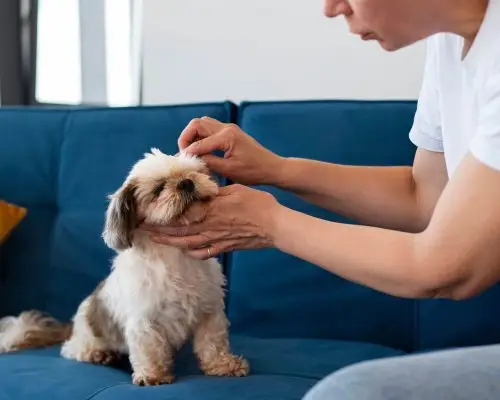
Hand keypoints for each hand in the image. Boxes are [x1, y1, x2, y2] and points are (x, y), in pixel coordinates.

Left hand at [140, 184, 279, 258]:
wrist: (274, 226)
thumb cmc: (257, 204)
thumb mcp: (234, 189)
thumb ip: (214, 192)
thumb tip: (198, 190)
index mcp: (209, 210)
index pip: (178, 214)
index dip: (160, 216)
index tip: (145, 214)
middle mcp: (208, 227)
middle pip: (177, 230)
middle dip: (157, 230)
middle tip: (140, 229)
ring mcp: (215, 240)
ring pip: (186, 243)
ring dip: (168, 241)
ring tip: (154, 239)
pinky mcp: (224, 248)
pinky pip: (202, 253)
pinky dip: (191, 252)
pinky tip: (184, 250)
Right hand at [178, 116, 284, 185]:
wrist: (271, 167)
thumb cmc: (253, 171)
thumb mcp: (229, 170)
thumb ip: (209, 162)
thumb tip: (192, 159)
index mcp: (227, 137)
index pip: (199, 143)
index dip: (188, 153)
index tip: (182, 164)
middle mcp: (227, 128)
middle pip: (197, 124)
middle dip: (186, 138)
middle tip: (184, 154)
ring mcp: (229, 128)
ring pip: (202, 124)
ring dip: (193, 136)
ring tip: (191, 153)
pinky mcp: (230, 132)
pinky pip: (210, 129)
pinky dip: (201, 137)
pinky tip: (201, 151)